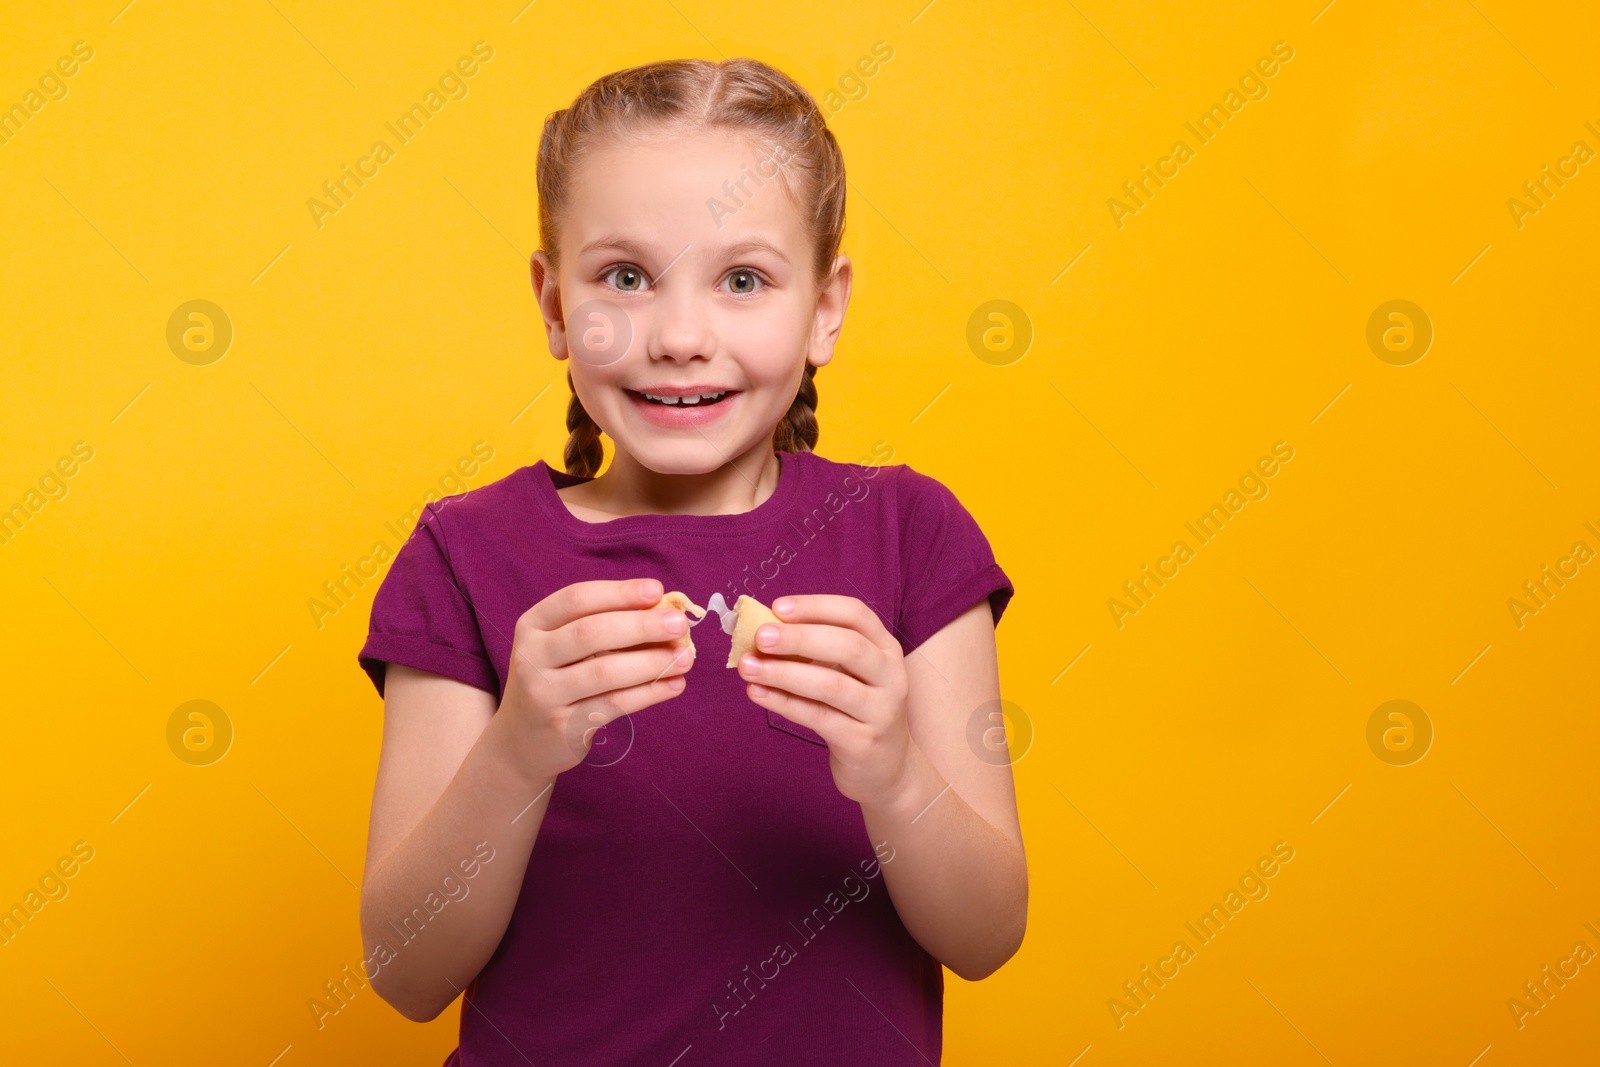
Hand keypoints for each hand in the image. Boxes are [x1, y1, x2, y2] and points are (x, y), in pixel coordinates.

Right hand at [500, 578, 694, 780]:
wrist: (521, 740)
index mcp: (533, 625)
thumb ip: (603, 625)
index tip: (656, 590)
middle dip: (641, 625)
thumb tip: (663, 611)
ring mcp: (544, 694)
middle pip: (590, 632)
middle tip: (679, 624)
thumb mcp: (562, 647)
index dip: (619, 593)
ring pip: (605, 672)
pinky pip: (614, 704)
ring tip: (687, 657)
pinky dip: (650, 693)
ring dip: (652, 662)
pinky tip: (675, 684)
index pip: (576, 599)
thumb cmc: (556, 679)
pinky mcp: (563, 726)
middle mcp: (532, 656)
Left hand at [736, 595, 915, 807]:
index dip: (815, 606)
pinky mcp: (863, 742)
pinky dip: (784, 703)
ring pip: (831, 685)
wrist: (886, 769)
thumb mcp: (848, 674)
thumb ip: (815, 651)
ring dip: (784, 673)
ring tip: (748, 667)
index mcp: (885, 648)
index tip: (777, 607)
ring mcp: (881, 711)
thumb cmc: (856, 710)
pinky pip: (819, 718)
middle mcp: (891, 675)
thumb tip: (763, 629)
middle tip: (759, 637)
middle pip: (847, 645)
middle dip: (799, 638)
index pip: (855, 614)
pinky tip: (758, 693)